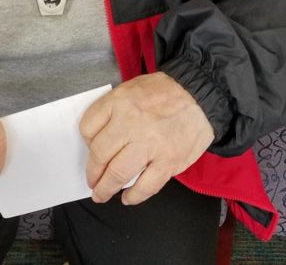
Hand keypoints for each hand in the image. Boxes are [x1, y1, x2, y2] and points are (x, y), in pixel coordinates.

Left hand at [79, 72, 213, 205]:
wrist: (200, 94)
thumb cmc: (166, 90)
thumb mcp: (132, 87)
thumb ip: (114, 108)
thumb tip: (100, 134)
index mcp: (119, 102)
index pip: (88, 127)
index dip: (85, 142)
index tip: (89, 149)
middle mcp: (130, 123)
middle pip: (99, 154)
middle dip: (92, 172)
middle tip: (92, 180)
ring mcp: (149, 144)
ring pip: (117, 173)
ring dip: (106, 188)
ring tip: (102, 194)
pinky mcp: (167, 161)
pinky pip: (145, 186)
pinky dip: (133, 196)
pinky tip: (128, 197)